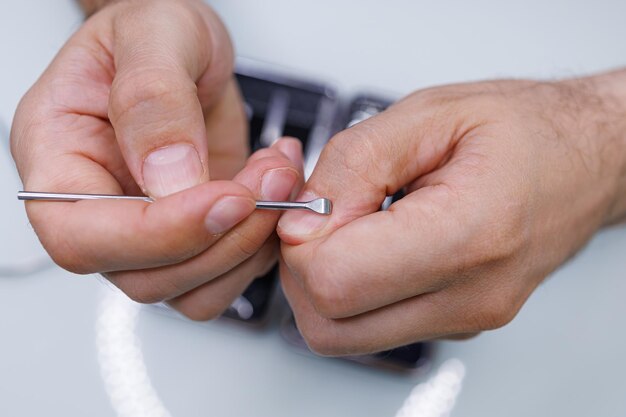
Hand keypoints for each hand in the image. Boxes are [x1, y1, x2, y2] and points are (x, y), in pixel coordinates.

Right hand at [11, 0, 303, 318]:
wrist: (186, 46)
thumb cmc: (155, 28)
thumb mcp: (154, 34)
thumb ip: (152, 100)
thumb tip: (166, 177)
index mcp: (57, 159)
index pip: (83, 236)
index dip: (160, 233)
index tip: (228, 197)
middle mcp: (99, 207)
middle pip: (144, 277)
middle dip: (222, 239)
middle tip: (270, 180)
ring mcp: (149, 228)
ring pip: (192, 289)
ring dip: (250, 245)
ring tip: (278, 175)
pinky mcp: (194, 233)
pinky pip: (227, 273)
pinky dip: (263, 245)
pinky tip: (278, 192)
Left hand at [278, 73, 625, 354]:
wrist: (583, 161)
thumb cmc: (523, 131)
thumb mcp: (428, 115)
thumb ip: (350, 165)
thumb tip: (296, 220)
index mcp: (468, 235)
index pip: (336, 282)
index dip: (301, 241)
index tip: (313, 203)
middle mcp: (469, 296)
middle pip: (328, 324)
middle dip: (302, 266)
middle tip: (326, 214)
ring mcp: (464, 318)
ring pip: (340, 335)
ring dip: (322, 280)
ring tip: (351, 224)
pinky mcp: (454, 323)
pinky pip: (369, 325)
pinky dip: (350, 287)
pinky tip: (372, 243)